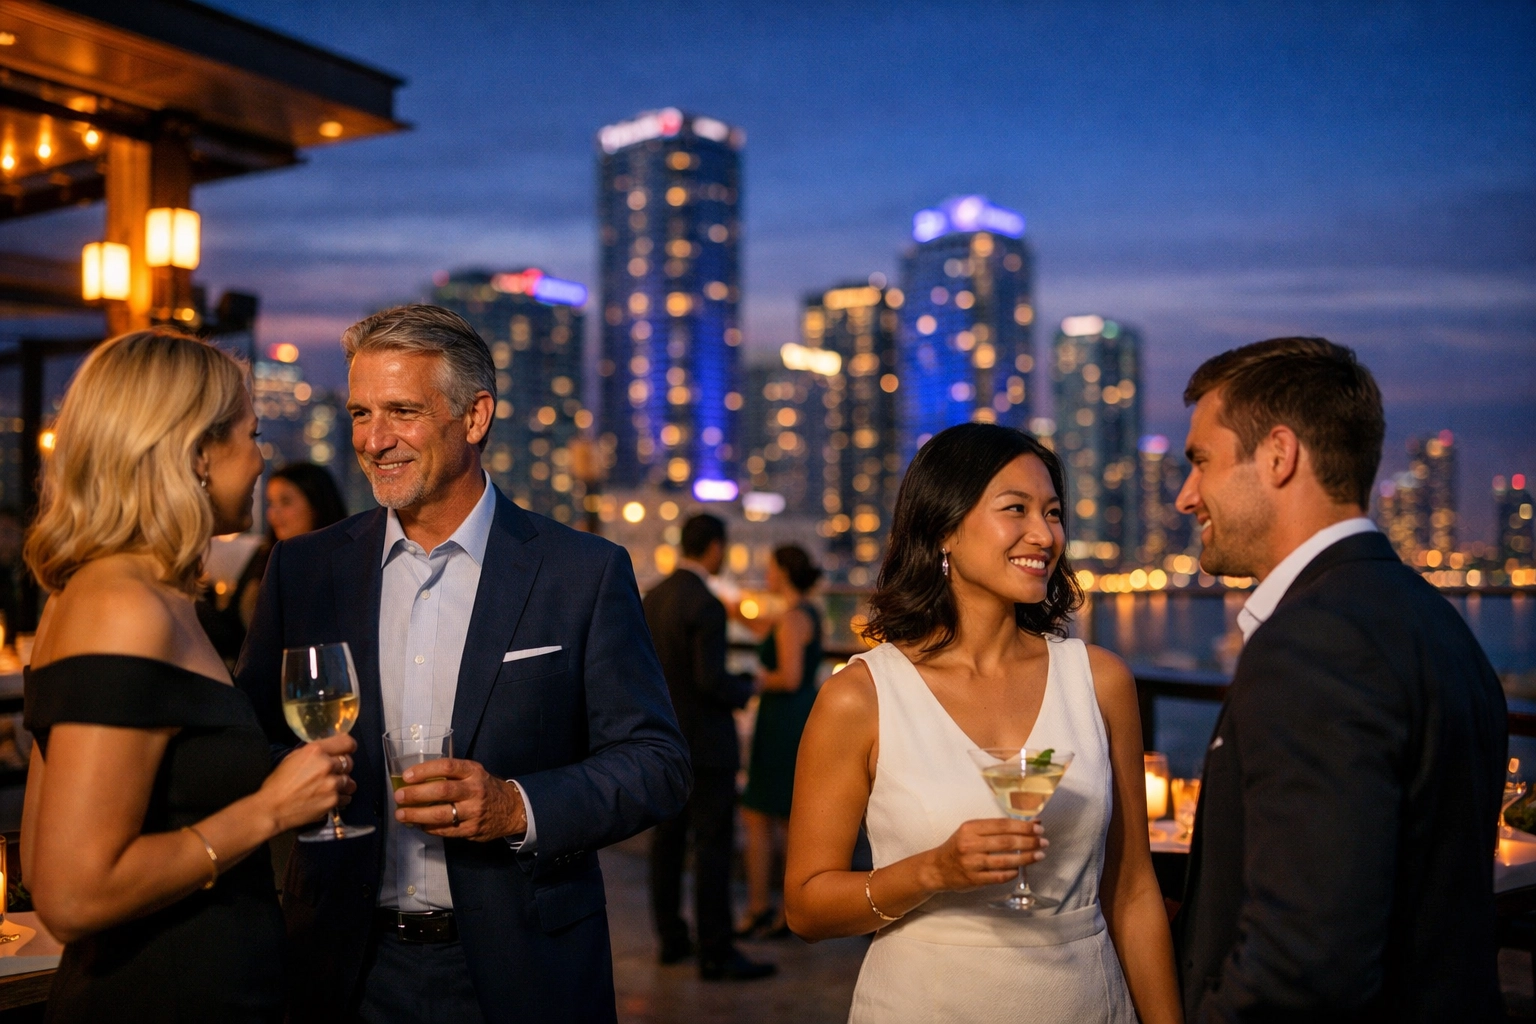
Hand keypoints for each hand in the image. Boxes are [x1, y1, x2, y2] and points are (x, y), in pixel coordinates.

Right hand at [260, 735, 356, 832]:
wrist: (272, 809)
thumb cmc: (278, 783)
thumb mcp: (293, 757)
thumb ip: (314, 752)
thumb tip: (329, 750)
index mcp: (315, 751)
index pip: (347, 742)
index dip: (348, 747)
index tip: (347, 751)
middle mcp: (326, 765)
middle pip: (349, 762)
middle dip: (342, 767)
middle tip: (332, 773)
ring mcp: (331, 784)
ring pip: (350, 781)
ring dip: (343, 784)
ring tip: (330, 788)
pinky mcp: (333, 800)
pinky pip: (346, 797)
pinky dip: (340, 798)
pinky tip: (328, 798)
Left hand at [393, 758, 525, 841]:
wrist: (512, 809)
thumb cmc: (485, 788)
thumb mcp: (474, 774)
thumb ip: (452, 775)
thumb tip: (416, 781)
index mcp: (474, 772)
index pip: (448, 766)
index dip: (425, 770)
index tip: (407, 776)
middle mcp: (475, 790)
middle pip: (442, 791)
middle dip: (416, 794)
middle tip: (399, 796)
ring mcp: (474, 811)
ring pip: (441, 814)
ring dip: (417, 815)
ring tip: (401, 814)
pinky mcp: (472, 829)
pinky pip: (446, 830)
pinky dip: (429, 828)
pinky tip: (419, 824)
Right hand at [920, 818, 1047, 892]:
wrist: (937, 868)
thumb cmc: (958, 846)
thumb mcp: (970, 831)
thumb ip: (994, 829)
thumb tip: (1026, 825)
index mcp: (970, 828)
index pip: (1002, 825)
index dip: (1023, 826)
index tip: (1038, 827)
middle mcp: (970, 844)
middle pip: (1006, 842)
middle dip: (1029, 841)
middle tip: (1044, 841)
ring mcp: (972, 863)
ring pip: (1005, 860)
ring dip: (1026, 858)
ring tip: (1039, 855)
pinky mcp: (973, 880)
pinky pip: (998, 877)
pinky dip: (1011, 873)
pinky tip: (1020, 869)